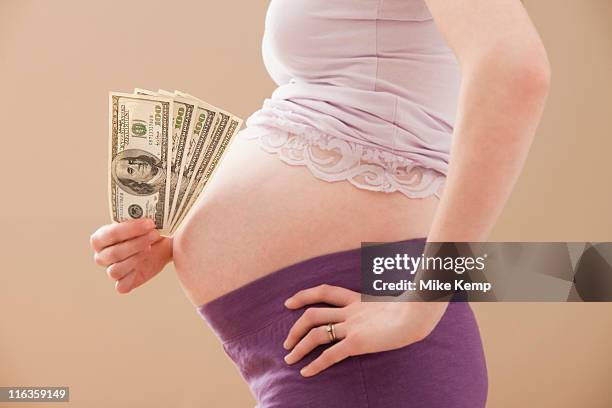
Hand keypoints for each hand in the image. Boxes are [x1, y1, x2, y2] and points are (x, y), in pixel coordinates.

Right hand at [90, 218, 172, 293]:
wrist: (162, 244)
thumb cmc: (148, 230)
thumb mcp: (144, 220)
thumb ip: (140, 217)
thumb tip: (150, 211)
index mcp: (101, 237)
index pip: (108, 235)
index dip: (129, 229)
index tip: (149, 222)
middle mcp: (102, 256)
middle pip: (113, 254)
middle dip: (136, 243)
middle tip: (155, 233)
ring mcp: (111, 270)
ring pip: (115, 270)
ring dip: (137, 258)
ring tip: (151, 247)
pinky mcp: (124, 284)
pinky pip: (122, 286)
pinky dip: (134, 277)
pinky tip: (146, 263)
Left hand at [282, 284, 447, 376]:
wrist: (420, 312)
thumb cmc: (415, 307)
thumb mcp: (396, 302)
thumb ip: (386, 305)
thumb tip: (391, 307)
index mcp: (358, 300)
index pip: (325, 291)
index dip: (304, 295)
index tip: (288, 303)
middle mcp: (351, 312)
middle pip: (313, 314)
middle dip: (295, 328)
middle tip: (285, 342)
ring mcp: (353, 326)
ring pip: (317, 334)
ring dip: (299, 346)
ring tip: (289, 358)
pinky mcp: (358, 342)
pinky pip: (330, 355)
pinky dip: (315, 364)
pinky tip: (306, 372)